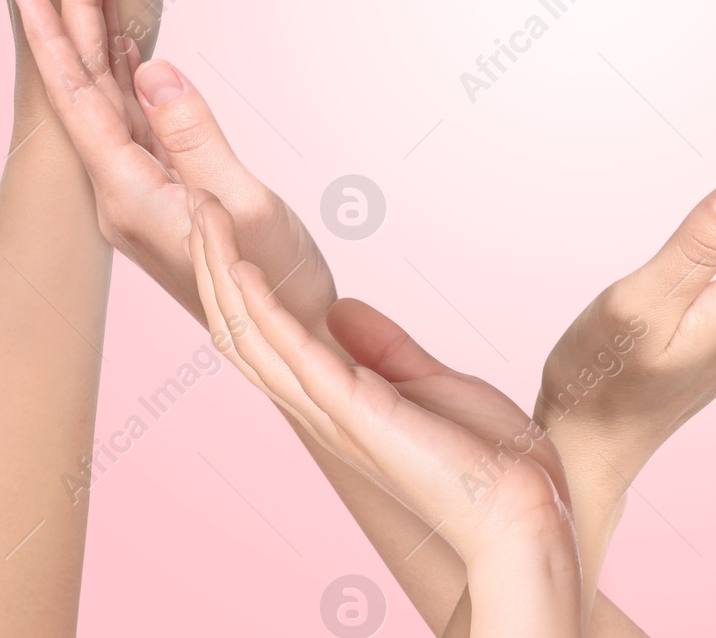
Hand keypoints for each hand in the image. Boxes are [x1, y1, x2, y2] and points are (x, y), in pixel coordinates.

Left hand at [11, 0, 334, 329]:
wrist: (295, 338)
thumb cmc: (274, 283)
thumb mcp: (241, 205)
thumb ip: (194, 135)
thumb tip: (154, 68)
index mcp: (128, 196)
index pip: (78, 102)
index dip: (56, 39)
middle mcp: (122, 193)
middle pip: (89, 92)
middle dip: (79, 20)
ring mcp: (143, 194)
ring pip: (112, 103)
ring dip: (103, 42)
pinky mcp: (169, 193)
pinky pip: (138, 123)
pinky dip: (131, 77)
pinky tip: (131, 48)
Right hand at [191, 196, 581, 637]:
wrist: (521, 511)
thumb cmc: (484, 461)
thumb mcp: (430, 385)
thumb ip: (383, 349)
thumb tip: (342, 311)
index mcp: (335, 400)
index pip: (264, 334)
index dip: (234, 280)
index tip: (221, 225)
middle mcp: (319, 406)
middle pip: (241, 329)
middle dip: (213, 264)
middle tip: (194, 202)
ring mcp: (331, 409)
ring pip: (252, 334)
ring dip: (222, 270)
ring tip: (201, 212)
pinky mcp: (354, 410)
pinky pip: (292, 351)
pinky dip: (261, 307)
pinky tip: (240, 267)